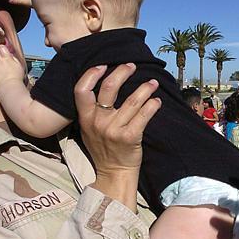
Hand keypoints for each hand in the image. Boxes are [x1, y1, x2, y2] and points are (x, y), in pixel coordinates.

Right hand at [74, 63, 160, 208]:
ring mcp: (114, 129)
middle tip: (132, 66)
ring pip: (132, 100)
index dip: (91, 74)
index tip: (103, 65)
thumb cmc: (103, 149)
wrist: (114, 173)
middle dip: (122, 71)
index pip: (81, 89)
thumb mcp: (88, 130)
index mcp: (85, 118)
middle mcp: (98, 122)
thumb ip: (91, 111)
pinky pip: (144, 115)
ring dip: (145, 88)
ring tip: (153, 82)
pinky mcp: (130, 137)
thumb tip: (103, 83)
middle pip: (109, 87)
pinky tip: (157, 101)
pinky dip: (152, 105)